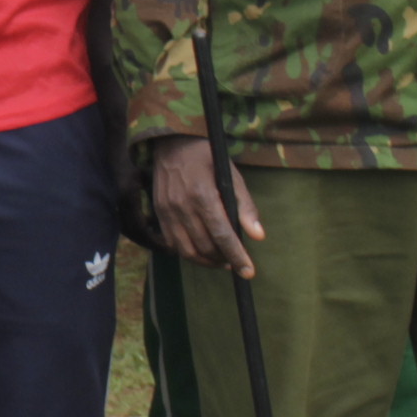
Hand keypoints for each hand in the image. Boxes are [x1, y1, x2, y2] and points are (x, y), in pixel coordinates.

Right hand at [147, 134, 262, 274]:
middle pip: (205, 246)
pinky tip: (203, 250)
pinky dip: (190, 253)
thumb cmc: (207, 157)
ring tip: (222, 260)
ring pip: (188, 251)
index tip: (248, 272)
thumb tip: (258, 236)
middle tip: (237, 261)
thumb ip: (245, 206)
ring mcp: (167, 211)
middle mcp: (182, 206)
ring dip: (207, 261)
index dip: (237, 256)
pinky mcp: (159, 214)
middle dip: (224, 259)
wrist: (172, 143)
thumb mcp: (231, 175)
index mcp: (202, 194)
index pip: (222, 235)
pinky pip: (174, 244)